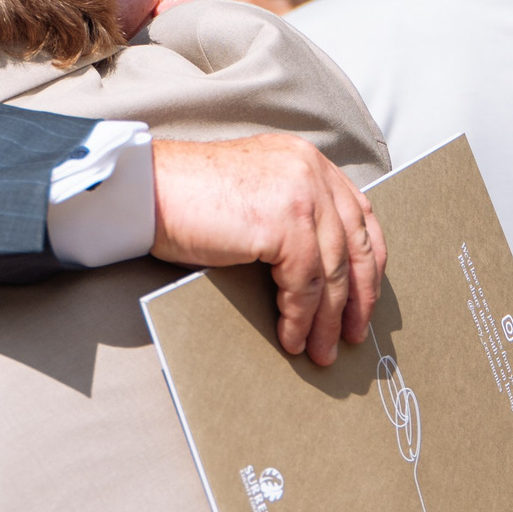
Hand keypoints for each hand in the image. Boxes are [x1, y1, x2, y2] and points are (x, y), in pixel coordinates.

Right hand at [151, 134, 386, 364]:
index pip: (358, 214)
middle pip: (355, 244)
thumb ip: (290, 216)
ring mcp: (301, 194)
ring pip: (331, 272)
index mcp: (306, 160)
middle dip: (358, 297)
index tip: (365, 298)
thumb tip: (317, 279)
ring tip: (320, 350)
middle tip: (352, 334)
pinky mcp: (284, 222)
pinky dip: (300, 318)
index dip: (368, 262)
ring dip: (327, 320)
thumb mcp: (254, 197)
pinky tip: (291, 338)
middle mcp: (311, 170)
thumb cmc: (185, 201)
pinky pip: (304, 284)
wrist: (144, 192)